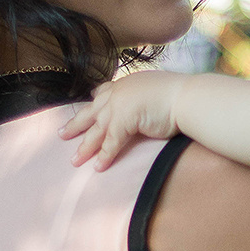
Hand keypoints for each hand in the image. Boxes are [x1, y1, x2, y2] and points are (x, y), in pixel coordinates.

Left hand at [60, 70, 185, 168]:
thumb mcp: (158, 92)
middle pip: (92, 111)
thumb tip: (149, 106)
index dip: (95, 99)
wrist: (187, 98)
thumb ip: (147, 97)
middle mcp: (119, 92)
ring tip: (75, 160)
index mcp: (128, 83)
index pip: (106, 91)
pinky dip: (104, 156)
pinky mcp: (124, 121)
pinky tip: (97, 167)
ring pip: (97, 130)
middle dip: (76, 124)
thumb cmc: (181, 96)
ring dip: (85, 146)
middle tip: (62, 134)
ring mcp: (119, 106)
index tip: (89, 101)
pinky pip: (111, 142)